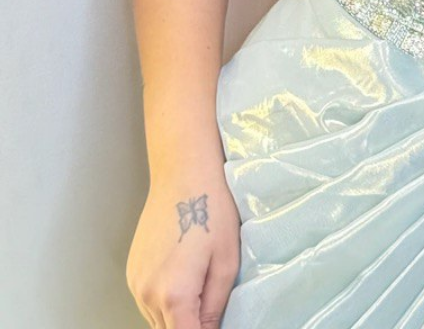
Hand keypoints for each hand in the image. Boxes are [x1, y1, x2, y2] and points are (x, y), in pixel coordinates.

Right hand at [126, 168, 239, 328]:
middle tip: (209, 308)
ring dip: (176, 318)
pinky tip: (182, 279)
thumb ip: (215, 307)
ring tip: (198, 288)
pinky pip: (147, 303)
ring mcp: (135, 284)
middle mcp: (147, 294)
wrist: (183, 176)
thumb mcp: (226, 262)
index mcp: (174, 295)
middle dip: (189, 326)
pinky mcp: (132, 273)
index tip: (212, 326)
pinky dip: (164, 303)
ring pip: (156, 321)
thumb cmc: (211, 211)